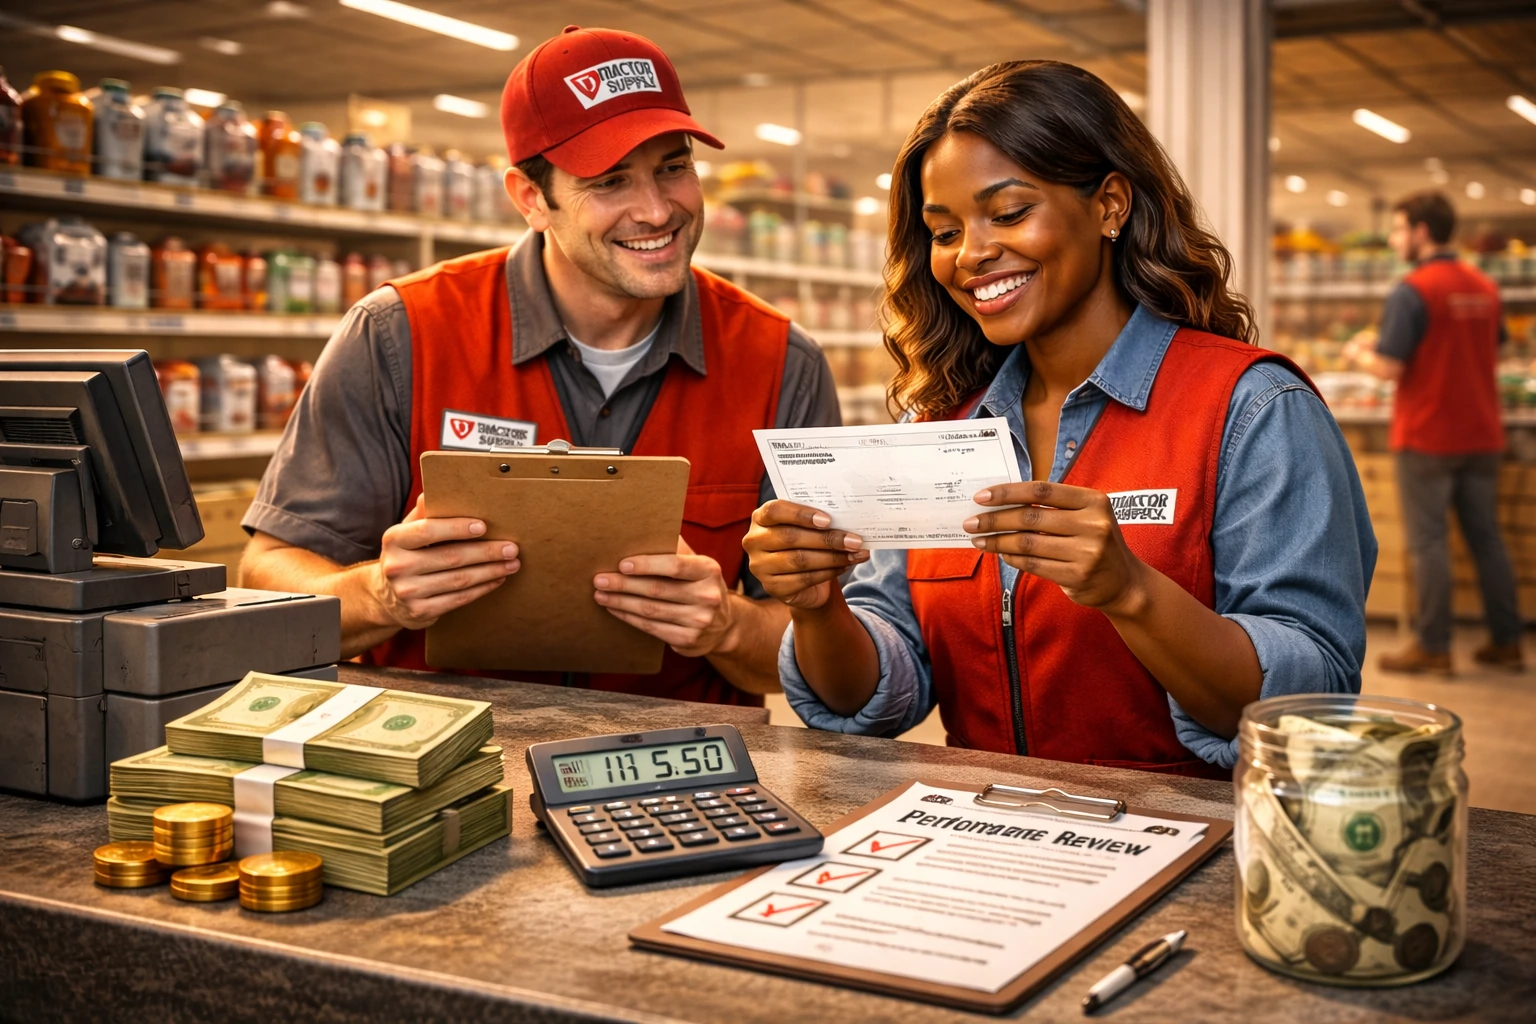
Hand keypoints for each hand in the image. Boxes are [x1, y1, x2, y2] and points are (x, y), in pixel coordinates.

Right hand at [367, 495, 520, 629]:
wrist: (386, 596)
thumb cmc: (407, 554)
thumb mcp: (408, 531)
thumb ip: (424, 514)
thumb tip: (433, 491)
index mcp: (394, 540)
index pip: (427, 530)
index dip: (456, 528)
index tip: (483, 526)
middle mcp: (397, 567)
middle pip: (450, 557)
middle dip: (486, 552)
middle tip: (511, 548)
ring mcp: (408, 592)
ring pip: (459, 580)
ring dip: (490, 571)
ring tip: (512, 563)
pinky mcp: (420, 611)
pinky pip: (459, 599)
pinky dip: (482, 588)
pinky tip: (497, 579)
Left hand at [592, 537, 737, 656]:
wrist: (723, 625)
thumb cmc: (699, 585)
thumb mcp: (697, 565)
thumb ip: (676, 549)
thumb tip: (641, 529)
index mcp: (709, 570)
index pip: (675, 566)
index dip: (646, 565)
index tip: (621, 564)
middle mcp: (707, 596)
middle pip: (657, 590)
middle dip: (624, 584)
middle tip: (599, 580)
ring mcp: (699, 621)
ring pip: (650, 611)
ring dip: (620, 602)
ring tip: (600, 594)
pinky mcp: (688, 640)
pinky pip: (651, 628)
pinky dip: (629, 618)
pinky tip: (614, 609)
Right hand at [742, 500, 868, 610]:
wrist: (803, 580)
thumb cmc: (806, 543)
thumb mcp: (808, 527)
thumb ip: (818, 520)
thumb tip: (847, 518)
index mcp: (760, 518)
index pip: (774, 510)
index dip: (800, 514)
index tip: (827, 520)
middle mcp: (754, 541)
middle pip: (791, 538)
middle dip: (827, 539)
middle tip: (855, 540)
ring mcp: (759, 566)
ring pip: (799, 560)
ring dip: (833, 557)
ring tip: (855, 554)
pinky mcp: (772, 587)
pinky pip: (803, 579)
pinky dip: (828, 573)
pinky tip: (844, 566)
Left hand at [963, 481, 1149, 616]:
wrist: (1124, 582)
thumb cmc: (1096, 542)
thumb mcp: (1085, 515)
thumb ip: (1053, 507)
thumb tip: (1002, 503)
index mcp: (1093, 501)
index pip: (1042, 490)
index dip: (1008, 492)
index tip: (981, 496)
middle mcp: (1093, 524)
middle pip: (1030, 516)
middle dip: (995, 519)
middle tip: (971, 522)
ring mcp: (1087, 552)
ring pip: (1028, 543)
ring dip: (998, 541)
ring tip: (979, 540)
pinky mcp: (1078, 576)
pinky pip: (1034, 565)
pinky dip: (1012, 558)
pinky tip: (1000, 554)